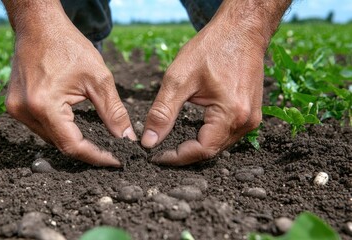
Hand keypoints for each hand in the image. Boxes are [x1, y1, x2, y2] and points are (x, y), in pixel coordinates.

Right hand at [5, 6, 135, 166]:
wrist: (39, 26)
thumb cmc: (68, 46)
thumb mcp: (99, 79)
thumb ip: (113, 112)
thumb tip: (126, 138)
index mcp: (44, 105)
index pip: (73, 145)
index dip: (96, 157)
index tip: (115, 161)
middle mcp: (25, 112)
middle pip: (60, 145)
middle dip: (87, 150)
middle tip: (110, 153)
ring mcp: (16, 109)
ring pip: (50, 139)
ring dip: (72, 141)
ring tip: (96, 142)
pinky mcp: (15, 106)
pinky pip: (41, 128)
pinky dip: (59, 130)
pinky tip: (74, 127)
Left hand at [141, 11, 266, 164]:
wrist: (241, 29)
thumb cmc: (212, 48)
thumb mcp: (179, 79)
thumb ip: (162, 113)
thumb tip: (149, 141)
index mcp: (231, 114)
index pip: (201, 150)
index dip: (177, 158)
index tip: (155, 157)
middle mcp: (246, 121)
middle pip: (211, 151)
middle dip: (185, 154)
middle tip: (160, 152)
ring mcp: (251, 118)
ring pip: (220, 144)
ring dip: (196, 146)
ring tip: (173, 144)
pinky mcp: (250, 112)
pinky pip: (227, 134)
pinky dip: (209, 136)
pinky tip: (193, 132)